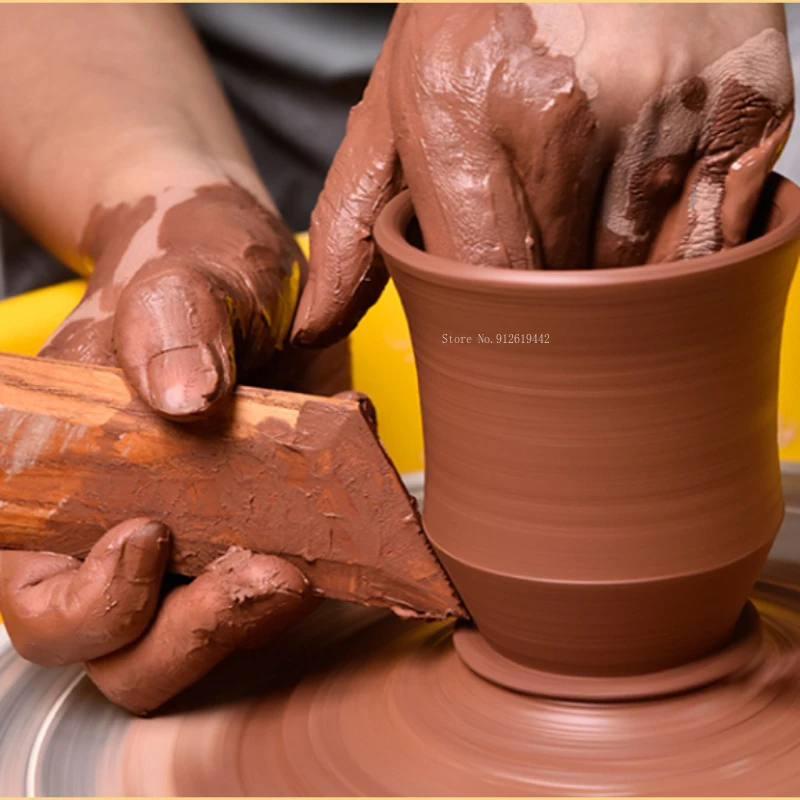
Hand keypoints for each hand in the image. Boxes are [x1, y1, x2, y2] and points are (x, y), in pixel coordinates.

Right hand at [0, 178, 341, 713]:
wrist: (246, 272)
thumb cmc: (185, 269)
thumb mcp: (173, 278)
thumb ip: (168, 324)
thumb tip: (184, 399)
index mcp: (62, 489)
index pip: (42, 601)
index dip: (89, 605)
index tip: (151, 536)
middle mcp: (124, 532)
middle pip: (132, 653)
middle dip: (197, 631)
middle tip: (270, 571)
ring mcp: (201, 540)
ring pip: (213, 639)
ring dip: (265, 616)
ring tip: (316, 554)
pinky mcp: (267, 529)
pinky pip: (287, 588)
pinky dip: (327, 568)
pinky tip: (360, 514)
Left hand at [293, 3, 792, 345]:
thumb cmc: (483, 12)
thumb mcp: (397, 103)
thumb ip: (352, 224)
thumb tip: (313, 328)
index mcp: (463, 104)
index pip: (481, 281)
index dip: (492, 318)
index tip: (493, 318)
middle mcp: (569, 108)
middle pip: (562, 288)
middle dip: (548, 291)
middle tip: (542, 242)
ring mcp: (669, 106)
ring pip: (639, 274)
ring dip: (615, 273)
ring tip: (597, 206)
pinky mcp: (748, 106)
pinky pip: (715, 240)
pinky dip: (683, 246)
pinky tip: (655, 199)